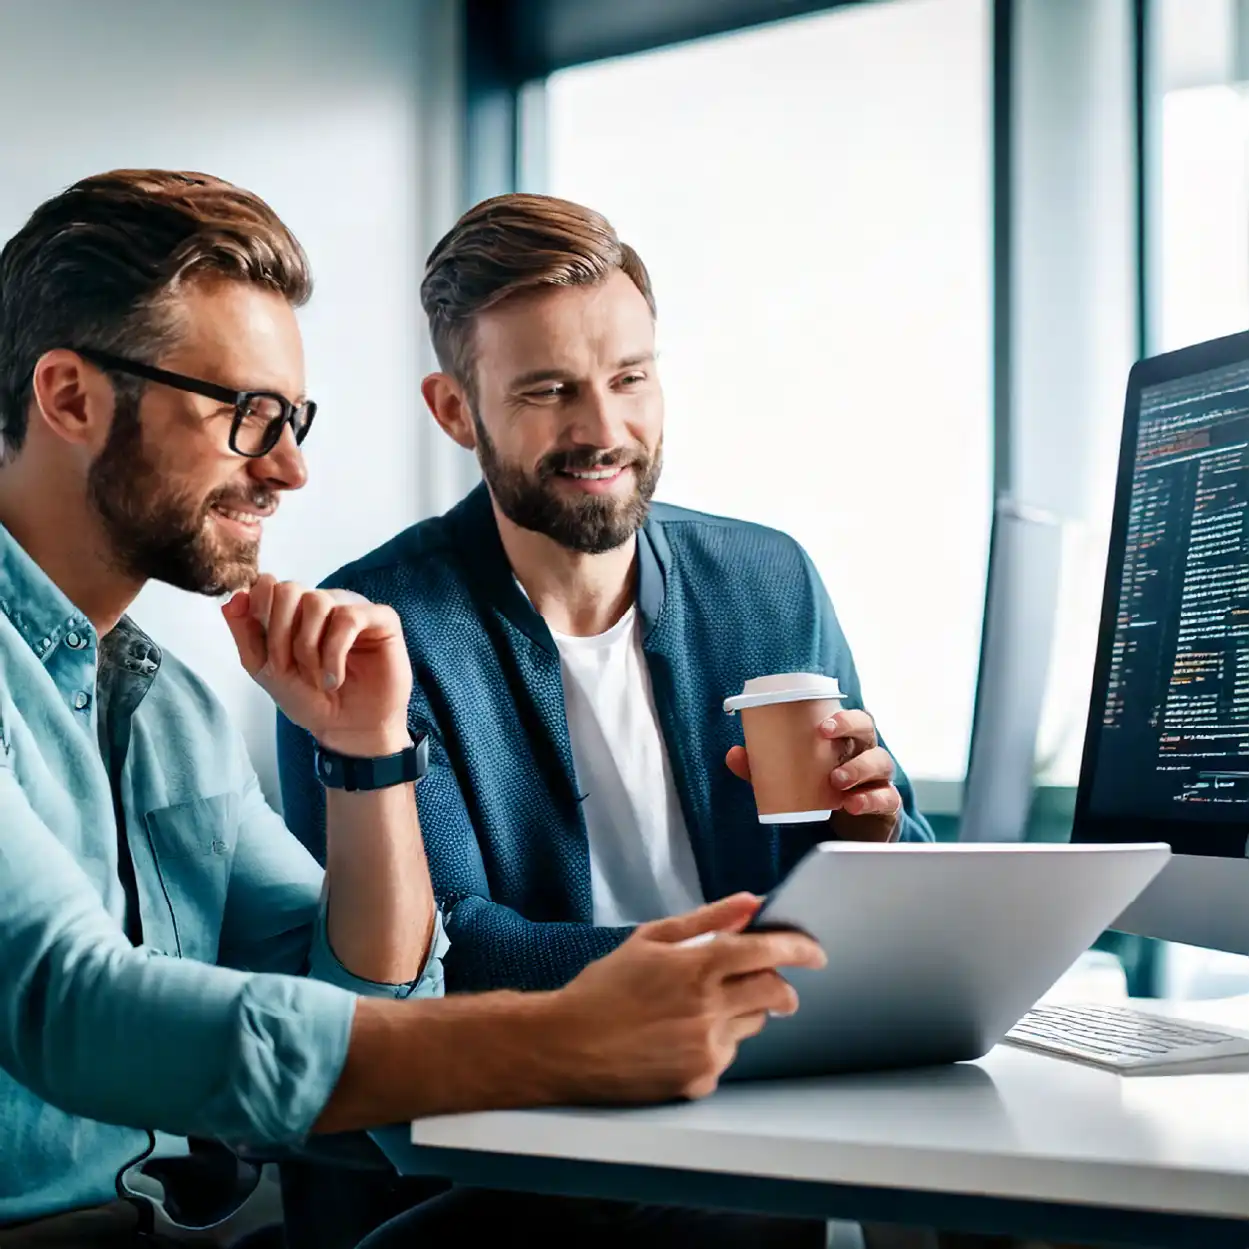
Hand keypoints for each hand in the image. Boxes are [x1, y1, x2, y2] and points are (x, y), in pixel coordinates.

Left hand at [222, 574, 412, 755]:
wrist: (346, 730)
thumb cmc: (310, 700)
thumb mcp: (265, 669)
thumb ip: (245, 633)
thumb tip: (232, 598)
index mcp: (297, 610)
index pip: (269, 585)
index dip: (261, 614)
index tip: (269, 652)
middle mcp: (325, 603)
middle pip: (291, 589)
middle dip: (281, 634)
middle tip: (288, 667)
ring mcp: (354, 608)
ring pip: (318, 601)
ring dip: (309, 647)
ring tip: (316, 677)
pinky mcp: (382, 620)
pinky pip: (350, 618)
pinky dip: (334, 653)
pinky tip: (334, 678)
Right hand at [550, 894, 825, 1103]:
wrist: (567, 1044)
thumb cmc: (605, 987)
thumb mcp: (650, 939)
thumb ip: (706, 920)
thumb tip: (750, 902)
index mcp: (696, 967)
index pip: (766, 953)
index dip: (798, 949)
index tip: (815, 951)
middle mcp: (707, 1009)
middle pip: (774, 993)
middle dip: (780, 985)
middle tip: (767, 981)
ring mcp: (705, 1048)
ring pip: (753, 1024)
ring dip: (742, 1010)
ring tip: (698, 1007)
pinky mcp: (700, 1079)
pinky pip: (728, 1052)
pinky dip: (717, 1039)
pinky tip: (680, 1035)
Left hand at [726, 708, 901, 841]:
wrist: (849, 833)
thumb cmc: (822, 793)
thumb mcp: (790, 779)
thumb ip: (762, 768)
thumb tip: (733, 754)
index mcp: (845, 741)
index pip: (851, 718)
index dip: (841, 716)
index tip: (821, 725)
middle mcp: (866, 753)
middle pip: (868, 730)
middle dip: (850, 728)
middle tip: (826, 738)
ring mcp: (879, 778)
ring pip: (880, 762)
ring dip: (858, 768)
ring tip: (836, 780)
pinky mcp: (887, 804)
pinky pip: (886, 798)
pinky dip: (871, 799)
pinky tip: (853, 804)